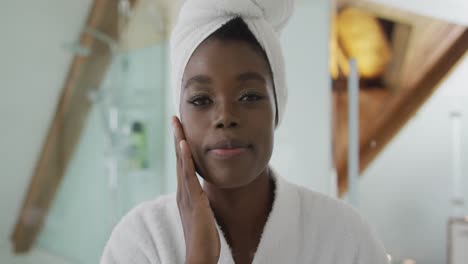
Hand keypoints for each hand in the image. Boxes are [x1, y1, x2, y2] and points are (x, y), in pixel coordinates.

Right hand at [172, 116, 219, 263]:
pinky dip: (185, 158)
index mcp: (186, 193)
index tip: (181, 129)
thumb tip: (202, 194)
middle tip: (174, 117)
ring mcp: (186, 195)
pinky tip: (184, 144)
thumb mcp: (202, 213)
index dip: (181, 145)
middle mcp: (183, 191)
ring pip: (181, 163)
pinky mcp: (193, 200)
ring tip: (176, 123)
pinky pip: (188, 176)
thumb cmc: (203, 237)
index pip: (182, 164)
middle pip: (178, 159)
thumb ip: (200, 201)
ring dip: (178, 141)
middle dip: (176, 137)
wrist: (200, 255)